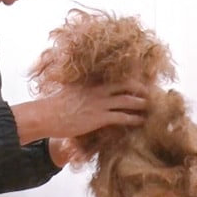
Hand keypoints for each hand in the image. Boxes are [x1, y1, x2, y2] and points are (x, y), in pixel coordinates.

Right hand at [12, 80, 147, 144]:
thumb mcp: (68, 89)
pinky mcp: (99, 117)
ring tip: (150, 106)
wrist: (46, 115)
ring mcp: (99, 103)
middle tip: (151, 91)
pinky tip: (141, 121)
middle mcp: (97, 89)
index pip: (114, 75)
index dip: (129, 77)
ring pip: (127, 100)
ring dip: (141, 103)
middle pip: (126, 84)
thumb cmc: (53, 105)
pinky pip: (122, 117)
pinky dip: (134, 118)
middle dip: (140, 88)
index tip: (139, 78)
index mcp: (90, 80)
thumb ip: (80, 86)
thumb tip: (84, 86)